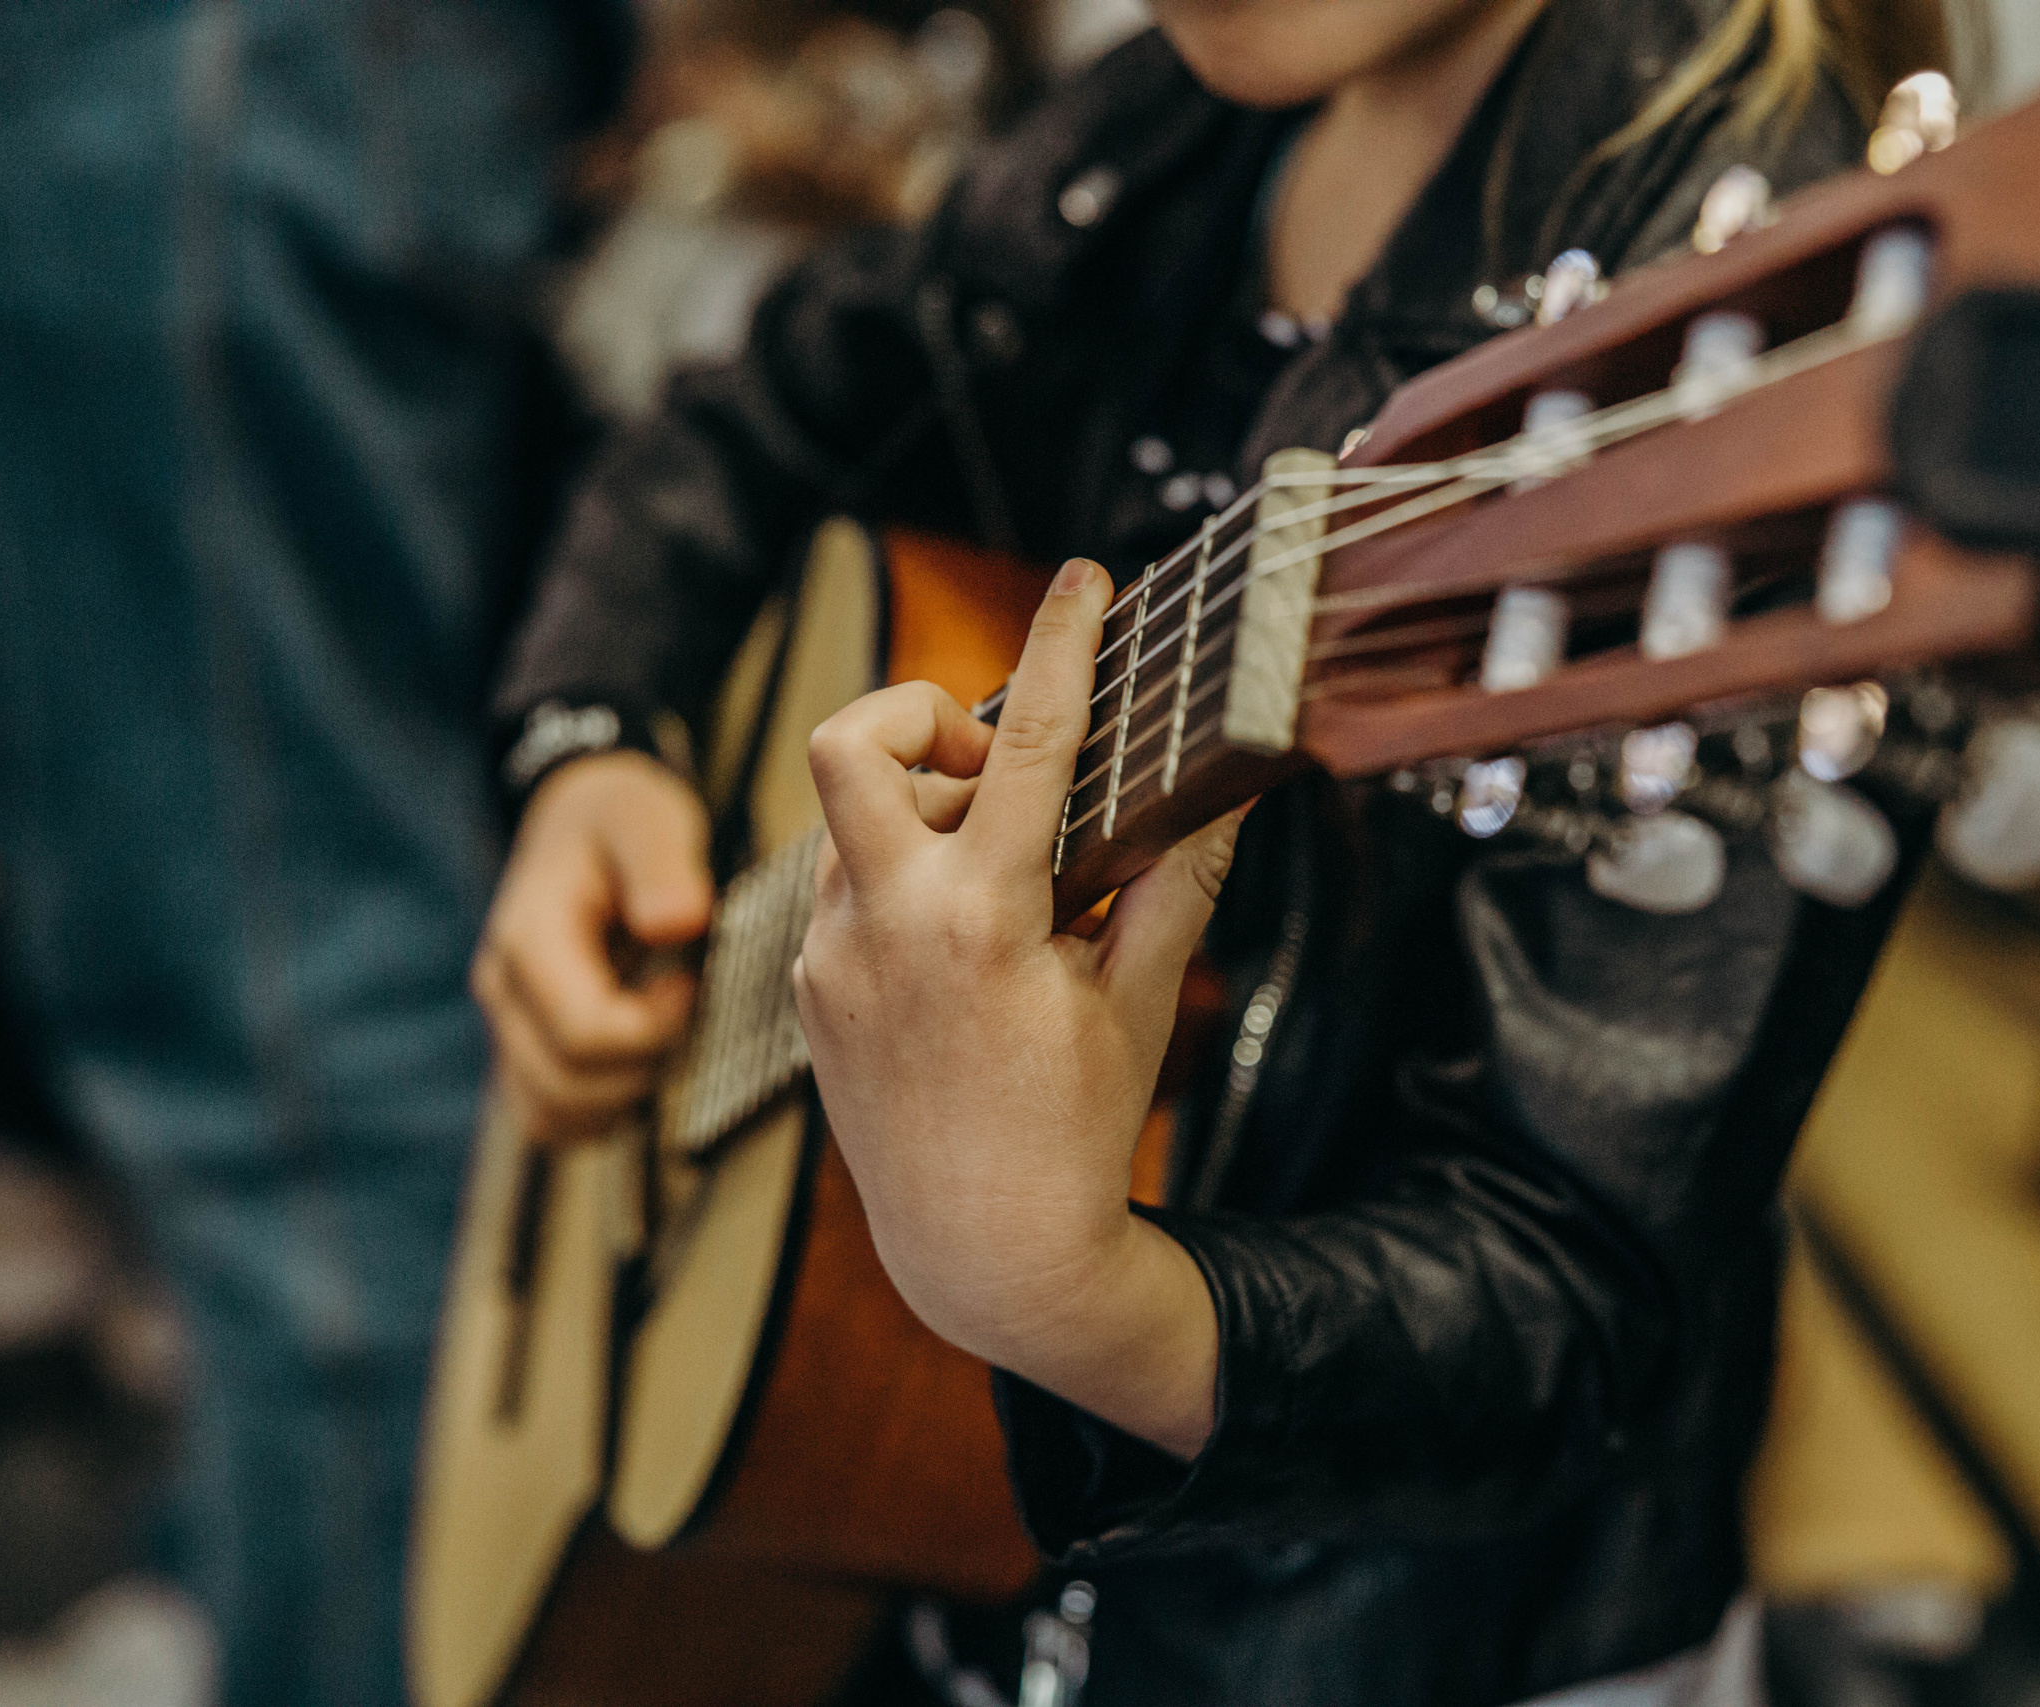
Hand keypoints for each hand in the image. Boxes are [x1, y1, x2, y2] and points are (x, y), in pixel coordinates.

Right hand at [473, 751, 713, 1144]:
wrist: (581, 821)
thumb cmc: (620, 819)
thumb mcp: (647, 818)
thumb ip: (661, 864)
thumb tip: (677, 922)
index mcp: (529, 939)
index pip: (583, 1032)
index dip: (653, 1028)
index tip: (691, 983)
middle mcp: (503, 991)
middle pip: (566, 1085)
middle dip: (643, 1065)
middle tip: (684, 1010)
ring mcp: (507, 1026)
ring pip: (550, 1115)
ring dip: (621, 1096)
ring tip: (662, 1035)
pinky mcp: (524, 1049)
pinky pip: (549, 1118)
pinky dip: (600, 1110)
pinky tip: (641, 1060)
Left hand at [793, 559, 1237, 1458]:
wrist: (981, 1256)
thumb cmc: (1074, 1133)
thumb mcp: (1139, 1000)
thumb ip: (1177, 883)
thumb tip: (1234, 792)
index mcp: (983, 920)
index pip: (1031, 742)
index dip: (1061, 642)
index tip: (1083, 580)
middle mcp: (886, 925)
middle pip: (854, 740)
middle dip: (921, 716)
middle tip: (995, 771)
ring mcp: (829, 957)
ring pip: (850, 818)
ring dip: (919, 813)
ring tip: (999, 882)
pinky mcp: (806, 988)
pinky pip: (840, 888)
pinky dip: (897, 880)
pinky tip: (955, 946)